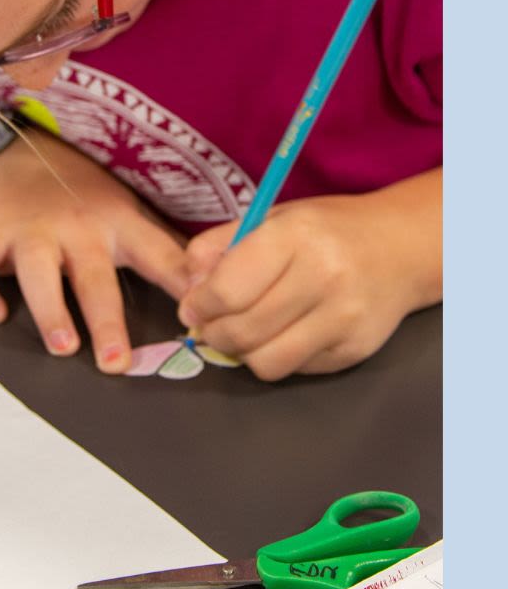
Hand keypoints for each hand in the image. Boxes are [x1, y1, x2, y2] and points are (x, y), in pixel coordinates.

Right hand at [0, 130, 189, 372]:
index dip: (180, 280)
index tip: (201, 311)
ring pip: (36, 270)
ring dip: (49, 309)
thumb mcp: (128, 213)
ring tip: (63, 346)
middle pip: (93, 275)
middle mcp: (76, 228)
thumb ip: (163, 251)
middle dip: (106, 318)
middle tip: (115, 361)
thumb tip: (214, 287)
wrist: (18, 155)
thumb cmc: (84, 197)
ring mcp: (31, 231)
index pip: (158, 253)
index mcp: (118, 224)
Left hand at [176, 182, 440, 380]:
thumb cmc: (325, 230)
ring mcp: (343, 319)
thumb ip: (220, 245)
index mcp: (294, 236)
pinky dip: (276, 356)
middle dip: (213, 333)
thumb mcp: (270, 218)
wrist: (400, 247)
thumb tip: (188, 285)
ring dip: (242, 353)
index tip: (190, 307)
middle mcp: (323, 277)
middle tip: (206, 325)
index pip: (228, 289)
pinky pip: (295, 369)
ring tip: (240, 332)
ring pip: (266, 362)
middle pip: (243, 331)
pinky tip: (280, 333)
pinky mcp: (354, 350)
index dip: (198, 305)